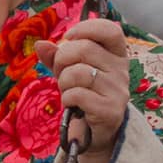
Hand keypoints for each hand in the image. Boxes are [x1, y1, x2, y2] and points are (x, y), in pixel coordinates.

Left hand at [33, 16, 129, 162]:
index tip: (69, 38)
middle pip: (85, 49)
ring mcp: (118, 91)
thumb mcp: (69, 72)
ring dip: (63, 82)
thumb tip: (41, 44)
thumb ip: (56, 57)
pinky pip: (77, 94)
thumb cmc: (83, 95)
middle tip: (61, 73)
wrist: (93, 133)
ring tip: (68, 91)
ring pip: (78, 72)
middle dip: (62, 60)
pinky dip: (67, 99)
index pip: (111, 30)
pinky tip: (72, 105)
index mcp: (116, 55)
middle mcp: (121, 70)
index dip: (87, 28)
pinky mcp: (110, 110)